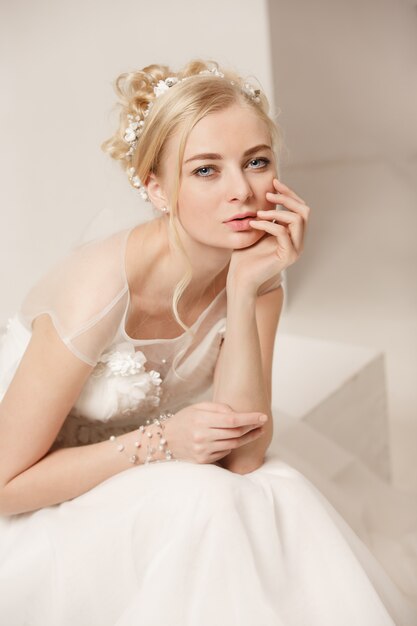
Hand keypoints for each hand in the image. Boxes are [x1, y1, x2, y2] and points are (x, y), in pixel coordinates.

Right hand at [165, 402, 267, 464]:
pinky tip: (231, 438)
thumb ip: (218, 408)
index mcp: (201, 421)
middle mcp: (202, 437)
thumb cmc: (184, 420)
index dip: (250, 419)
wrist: (164, 441)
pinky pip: (225, 452)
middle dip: (252, 428)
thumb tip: (237, 414)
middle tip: (262, 423)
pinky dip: (231, 444)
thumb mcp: (198, 407)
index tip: (263, 416)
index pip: (232, 420)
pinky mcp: (203, 461)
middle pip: (235, 433)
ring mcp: (203, 451)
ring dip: (245, 437)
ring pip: (233, 444)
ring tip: (254, 431)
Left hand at [227, 178, 310, 294]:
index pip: (299, 208)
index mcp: (293, 234)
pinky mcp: (288, 256)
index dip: (288, 193)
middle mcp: (298, 241)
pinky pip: (283, 232)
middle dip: (287, 198)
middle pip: (304, 211)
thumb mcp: (258, 229)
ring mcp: (295, 249)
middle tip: (269, 193)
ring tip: (258, 212)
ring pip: (298, 220)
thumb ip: (267, 215)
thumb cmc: (245, 255)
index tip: (274, 182)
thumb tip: (269, 193)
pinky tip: (254, 223)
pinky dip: (268, 224)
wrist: (240, 277)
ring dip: (277, 211)